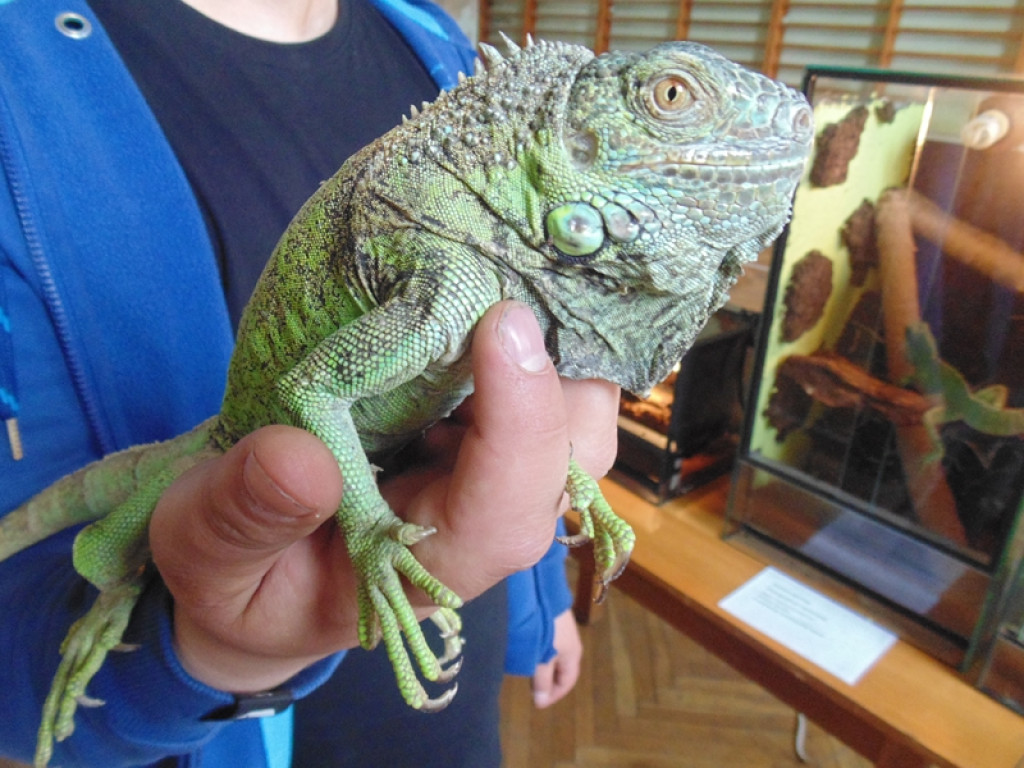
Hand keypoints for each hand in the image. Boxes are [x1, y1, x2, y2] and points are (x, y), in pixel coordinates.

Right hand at [149, 301, 618, 693]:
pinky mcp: (477, 429)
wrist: (255, 568)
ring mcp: (488, 470)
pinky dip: (521, 329)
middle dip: (562, 365)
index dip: (521, 421)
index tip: (500, 324)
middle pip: (574, 450)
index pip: (508, 507)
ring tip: (501, 265)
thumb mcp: (210, 557)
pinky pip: (532, 378)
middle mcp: (484, 519)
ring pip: (568, 407)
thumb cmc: (239, 573)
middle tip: (513, 274)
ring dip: (549, 336)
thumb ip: (244, 518)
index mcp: (433, 569)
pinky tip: (484, 279)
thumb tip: (299, 457)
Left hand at [531, 609, 582, 707]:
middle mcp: (571, 645)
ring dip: (544, 668)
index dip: (554, 694)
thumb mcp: (543, 658)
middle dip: (549, 682)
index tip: (537, 703)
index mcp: (573, 655)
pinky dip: (541, 655)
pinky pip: (550, 646)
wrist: (544, 594)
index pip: (567, 682)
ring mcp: (563, 632)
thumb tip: (541, 702)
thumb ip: (542, 680)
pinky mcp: (554, 623)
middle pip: (562, 670)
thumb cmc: (546, 629)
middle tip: (532, 690)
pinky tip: (530, 654)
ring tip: (529, 674)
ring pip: (555, 658)